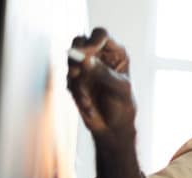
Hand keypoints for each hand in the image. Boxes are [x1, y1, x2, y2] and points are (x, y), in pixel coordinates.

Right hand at [66, 27, 136, 148]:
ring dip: (76, 79)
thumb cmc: (123, 106)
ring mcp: (85, 68)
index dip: (92, 40)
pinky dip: (76, 93)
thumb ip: (103, 73)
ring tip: (86, 96)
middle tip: (77, 72)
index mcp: (116, 54)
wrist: (112, 128)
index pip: (101, 35)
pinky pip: (68, 80)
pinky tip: (88, 104)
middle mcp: (99, 57)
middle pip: (80, 41)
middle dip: (76, 55)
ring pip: (70, 60)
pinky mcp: (75, 81)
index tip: (87, 53)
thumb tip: (85, 58)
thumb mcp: (120, 89)